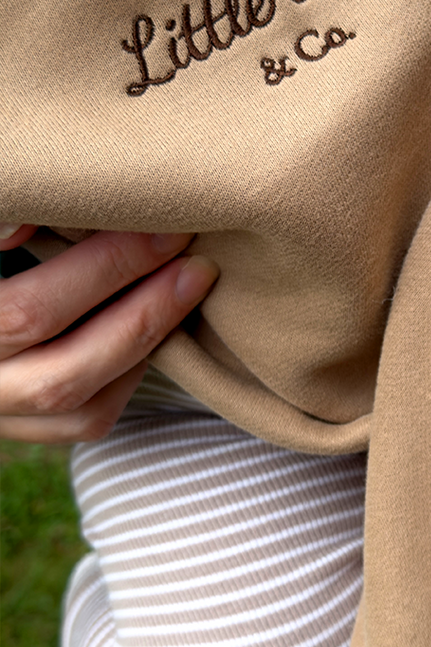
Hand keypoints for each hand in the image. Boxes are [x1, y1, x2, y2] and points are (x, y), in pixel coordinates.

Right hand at [0, 226, 218, 443]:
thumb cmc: (5, 224)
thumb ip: (5, 218)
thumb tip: (27, 225)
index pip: (28, 314)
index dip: (103, 271)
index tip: (162, 228)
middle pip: (62, 370)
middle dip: (143, 311)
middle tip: (196, 260)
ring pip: (76, 407)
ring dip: (144, 347)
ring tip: (187, 288)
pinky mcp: (15, 427)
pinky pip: (81, 423)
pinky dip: (127, 379)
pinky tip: (154, 330)